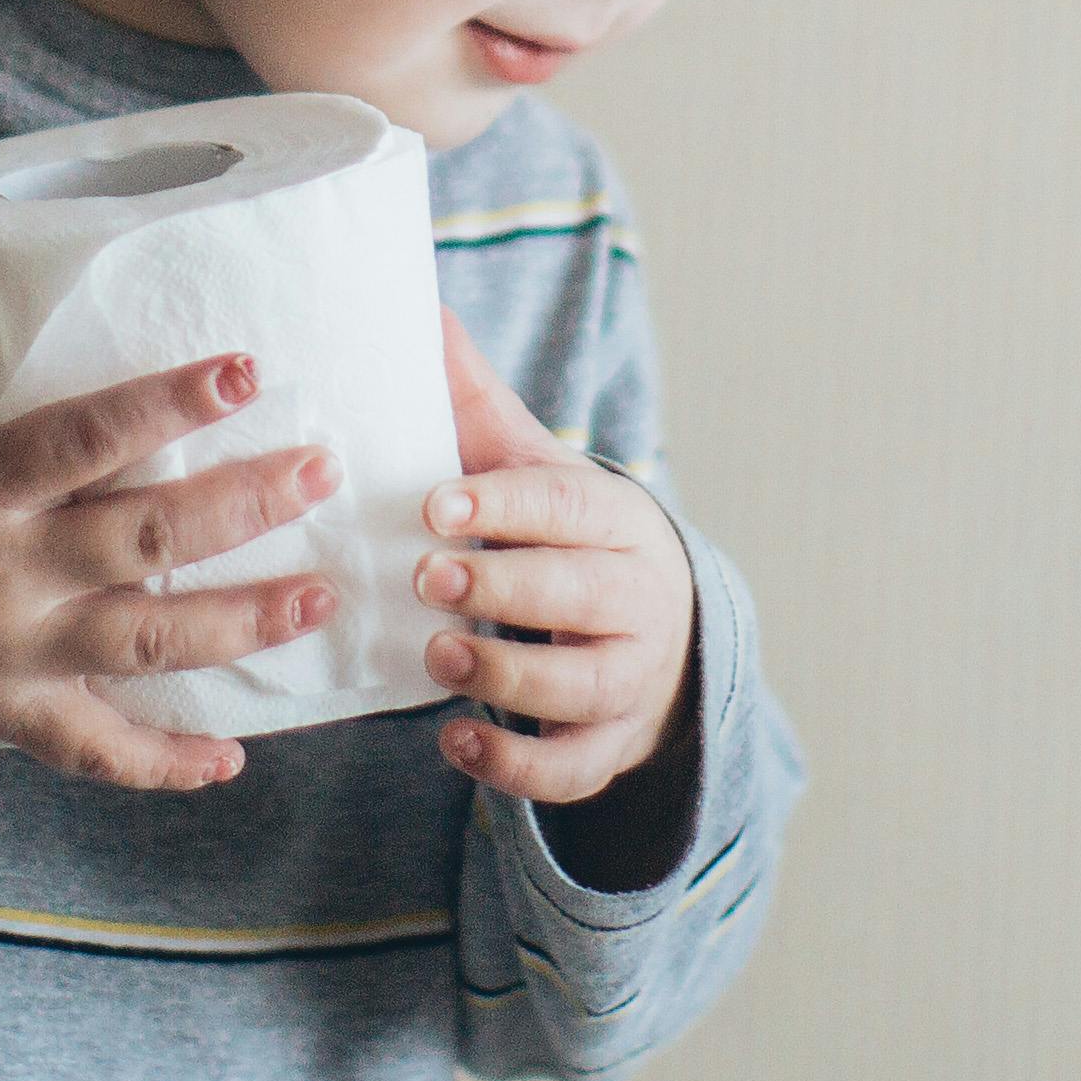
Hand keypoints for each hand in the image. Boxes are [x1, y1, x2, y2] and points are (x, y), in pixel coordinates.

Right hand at [0, 172, 341, 789]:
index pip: (81, 437)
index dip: (164, 404)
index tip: (245, 371)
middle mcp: (1, 571)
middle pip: (143, 543)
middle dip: (240, 508)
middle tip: (322, 471)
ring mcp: (8, 650)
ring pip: (145, 646)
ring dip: (240, 626)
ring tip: (324, 597)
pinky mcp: (0, 711)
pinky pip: (90, 751)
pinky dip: (159, 767)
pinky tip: (230, 761)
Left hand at [417, 309, 697, 810]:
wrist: (659, 635)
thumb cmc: (571, 540)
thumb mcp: (538, 472)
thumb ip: (478, 405)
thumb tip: (420, 310)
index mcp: (618, 522)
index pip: (566, 508)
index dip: (503, 506)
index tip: (435, 504)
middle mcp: (637, 601)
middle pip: (578, 596)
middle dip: (503, 588)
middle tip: (428, 578)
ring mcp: (629, 681)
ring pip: (578, 686)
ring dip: (504, 675)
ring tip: (438, 656)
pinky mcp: (608, 747)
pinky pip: (570, 769)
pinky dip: (515, 766)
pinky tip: (455, 741)